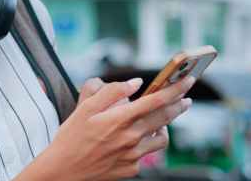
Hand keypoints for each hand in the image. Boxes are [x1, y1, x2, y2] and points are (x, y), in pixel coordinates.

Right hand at [18, 75, 194, 180]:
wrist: (63, 170)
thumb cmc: (71, 136)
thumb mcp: (85, 107)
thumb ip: (112, 92)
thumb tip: (136, 83)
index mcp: (120, 119)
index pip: (156, 100)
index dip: (175, 89)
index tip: (187, 81)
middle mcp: (130, 138)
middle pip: (165, 118)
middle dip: (179, 105)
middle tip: (186, 99)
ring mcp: (133, 156)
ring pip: (162, 139)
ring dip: (165, 127)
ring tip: (159, 122)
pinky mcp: (132, 170)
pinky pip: (147, 154)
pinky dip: (145, 144)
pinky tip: (136, 140)